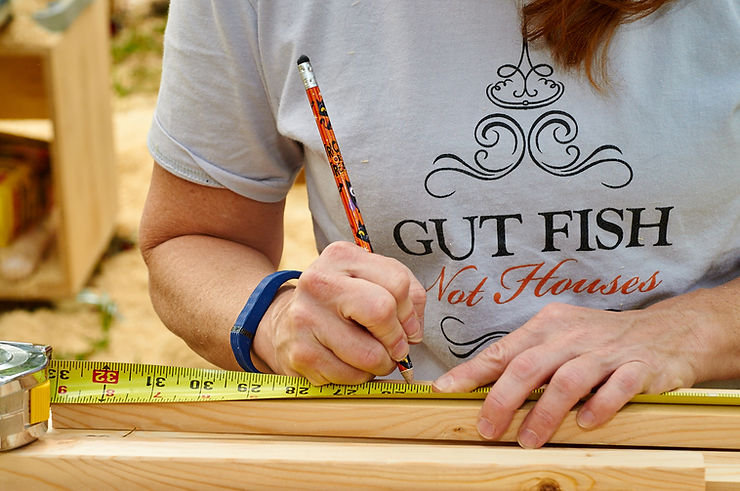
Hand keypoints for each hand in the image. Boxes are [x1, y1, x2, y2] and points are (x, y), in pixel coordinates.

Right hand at [253, 241, 425, 384]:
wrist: (284, 322)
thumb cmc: (340, 302)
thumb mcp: (370, 280)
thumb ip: (405, 293)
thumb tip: (414, 330)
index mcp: (341, 257)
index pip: (397, 283)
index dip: (411, 313)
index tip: (407, 326)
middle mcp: (319, 283)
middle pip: (381, 312)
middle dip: (398, 339)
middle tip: (396, 347)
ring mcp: (306, 319)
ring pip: (370, 355)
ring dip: (382, 364)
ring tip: (372, 356)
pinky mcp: (301, 354)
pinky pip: (351, 377)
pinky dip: (360, 377)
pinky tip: (349, 364)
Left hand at [432, 301, 708, 447]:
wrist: (666, 330)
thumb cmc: (598, 340)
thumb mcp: (558, 338)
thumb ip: (525, 359)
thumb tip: (480, 387)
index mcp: (547, 326)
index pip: (502, 350)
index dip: (471, 372)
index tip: (444, 390)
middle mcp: (572, 335)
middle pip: (529, 366)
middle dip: (502, 400)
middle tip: (487, 430)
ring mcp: (606, 351)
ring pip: (568, 380)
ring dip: (545, 412)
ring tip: (529, 441)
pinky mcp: (639, 367)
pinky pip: (616, 387)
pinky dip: (600, 406)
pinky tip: (586, 424)